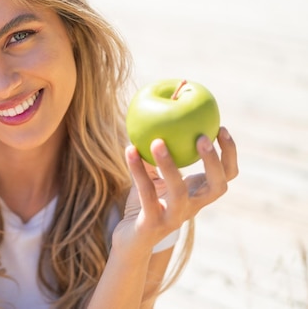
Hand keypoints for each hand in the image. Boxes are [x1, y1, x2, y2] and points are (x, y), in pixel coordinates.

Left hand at [113, 126, 238, 253]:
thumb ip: (156, 154)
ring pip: (179, 192)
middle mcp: (192, 207)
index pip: (226, 175)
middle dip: (214, 161)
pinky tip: (129, 149)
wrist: (130, 240)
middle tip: (202, 136)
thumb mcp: (153, 176)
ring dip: (170, 165)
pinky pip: (146, 194)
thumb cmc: (145, 204)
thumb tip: (153, 118)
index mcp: (198, 194)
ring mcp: (174, 218)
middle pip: (218, 186)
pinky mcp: (152, 225)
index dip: (229, 153)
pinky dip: (137, 171)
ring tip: (158, 141)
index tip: (221, 127)